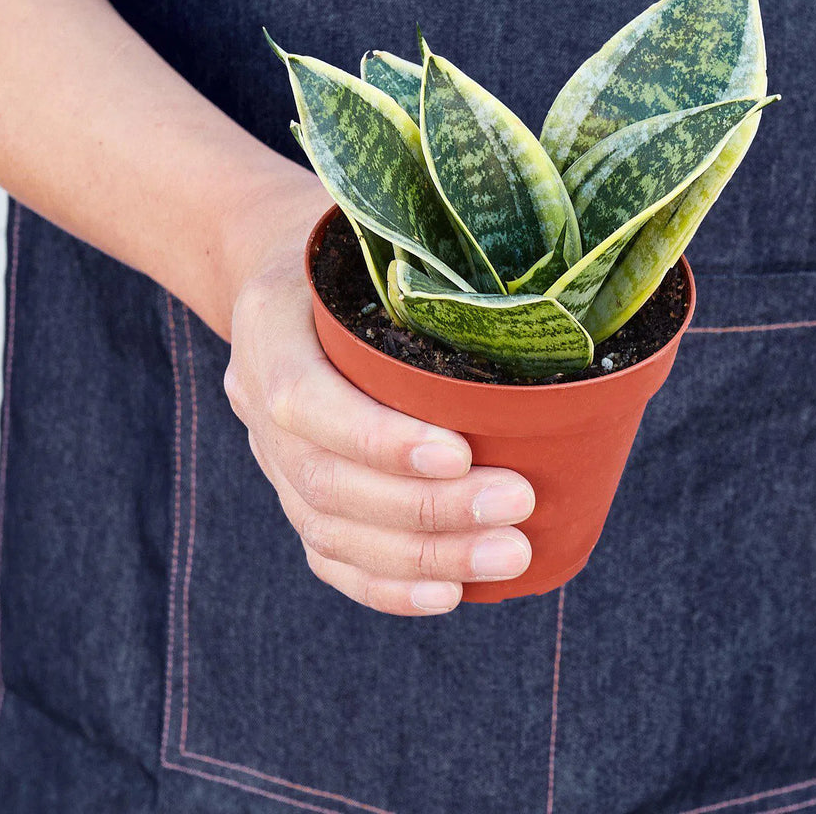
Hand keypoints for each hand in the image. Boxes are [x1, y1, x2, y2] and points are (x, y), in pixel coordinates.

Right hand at [222, 180, 535, 615]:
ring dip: (424, 555)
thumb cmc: (347, 240)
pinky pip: (329, 553)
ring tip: (508, 554)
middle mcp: (255, 398)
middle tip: (518, 505)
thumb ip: (427, 260)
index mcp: (268, 325)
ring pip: (332, 527)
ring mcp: (271, 453)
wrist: (276, 267)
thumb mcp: (373, 222)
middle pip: (328, 480)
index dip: (379, 438)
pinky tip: (448, 594)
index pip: (306, 400)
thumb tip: (560, 291)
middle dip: (428, 507)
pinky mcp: (295, 488)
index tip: (462, 450)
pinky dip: (387, 584)